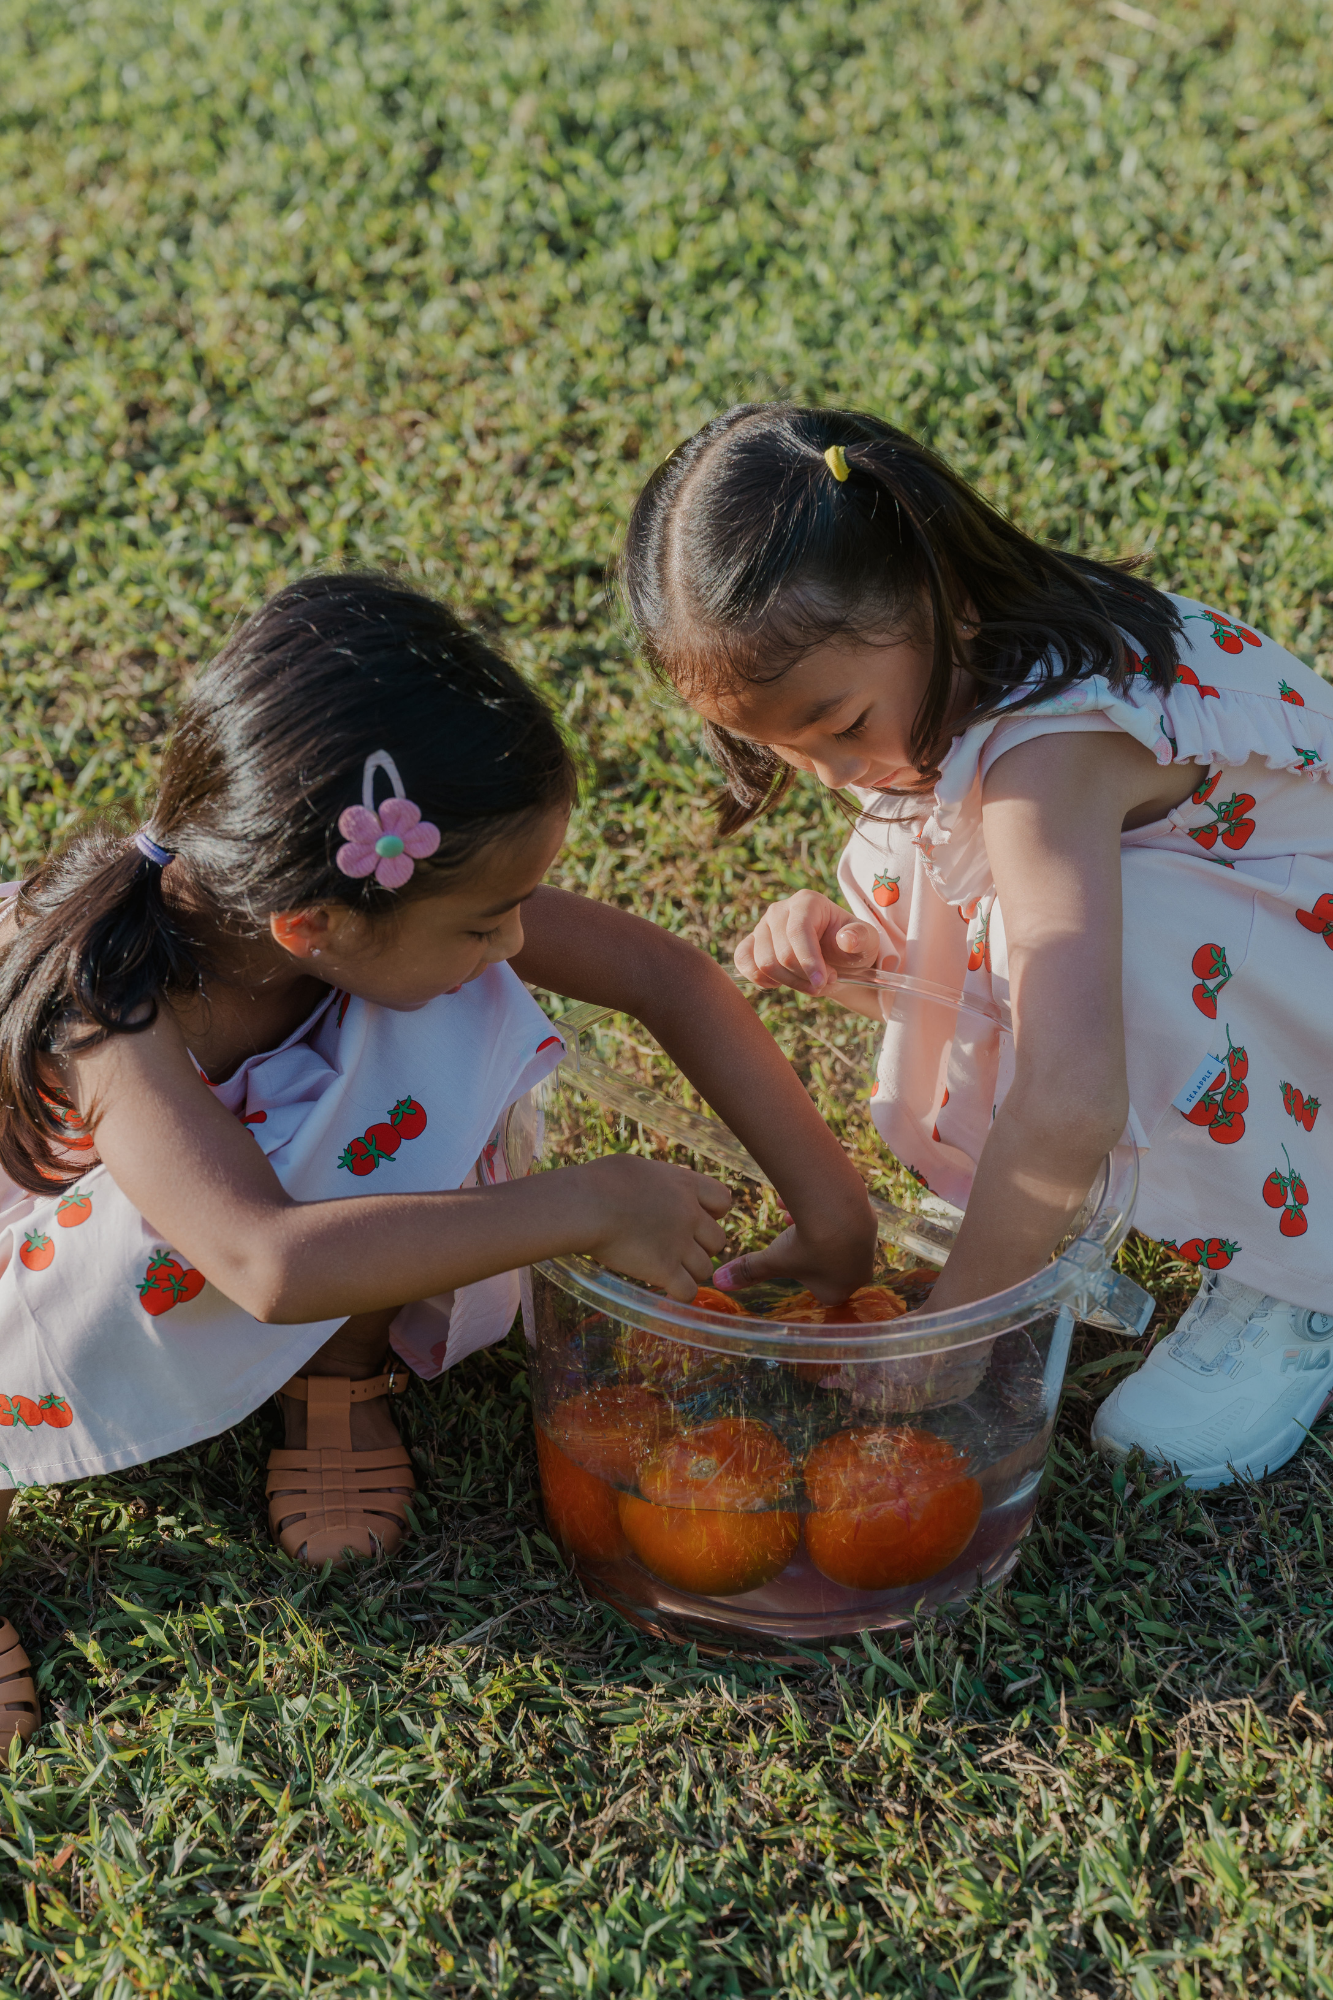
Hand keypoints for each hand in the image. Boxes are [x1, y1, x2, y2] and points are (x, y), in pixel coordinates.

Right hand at [573, 1155, 732, 1302]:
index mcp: (685, 1185)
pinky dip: (678, 1293)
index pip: (724, 1201)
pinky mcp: (665, 1269)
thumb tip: (657, 1185)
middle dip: (701, 1247)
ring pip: (705, 1269)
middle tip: (677, 1249)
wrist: (587, 1205)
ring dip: (688, 1272)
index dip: (712, 1214)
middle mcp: (690, 1215)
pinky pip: (688, 1291)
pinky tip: (665, 1288)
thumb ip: (659, 1180)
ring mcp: (680, 1244)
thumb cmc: (601, 1181)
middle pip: (718, 1241)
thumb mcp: (638, 1168)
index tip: (693, 1219)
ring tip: (667, 1269)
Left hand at [712, 1205, 876, 1305]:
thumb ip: (748, 1271)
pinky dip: (824, 1213)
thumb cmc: (807, 1244)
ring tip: (789, 1216)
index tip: (786, 1261)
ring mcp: (867, 1247)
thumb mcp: (773, 1260)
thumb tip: (718, 1282)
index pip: (821, 1292)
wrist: (839, 1210)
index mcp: (838, 1290)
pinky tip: (805, 1202)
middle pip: (826, 1264)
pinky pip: (842, 1219)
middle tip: (787, 1237)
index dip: (800, 1276)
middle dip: (805, 1249)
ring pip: (834, 1239)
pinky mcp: (869, 1222)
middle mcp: (857, 1273)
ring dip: (812, 1229)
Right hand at [734, 891, 881, 992]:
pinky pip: (743, 961)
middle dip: (803, 976)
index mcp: (807, 902)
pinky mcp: (751, 943)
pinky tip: (780, 983)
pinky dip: (760, 978)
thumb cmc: (851, 947)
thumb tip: (847, 939)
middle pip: (780, 953)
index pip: (798, 931)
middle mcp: (780, 910)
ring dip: (788, 983)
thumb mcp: (866, 942)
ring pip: (763, 963)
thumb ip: (861, 938)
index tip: (822, 982)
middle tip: (824, 982)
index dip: (808, 961)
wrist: (837, 957)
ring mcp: (762, 926)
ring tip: (810, 984)